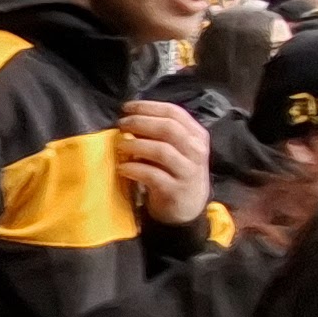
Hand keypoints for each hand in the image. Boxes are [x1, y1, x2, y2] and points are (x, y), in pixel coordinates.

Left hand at [117, 99, 212, 225]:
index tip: (127, 107)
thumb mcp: (176, 149)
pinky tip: (122, 168)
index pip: (174, 112)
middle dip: (140, 122)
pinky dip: (134, 169)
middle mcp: (196, 151)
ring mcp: (188, 171)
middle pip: (168, 128)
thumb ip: (160, 133)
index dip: (148, 107)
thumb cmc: (175, 172)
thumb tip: (131, 118)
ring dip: (136, 145)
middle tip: (121, 125)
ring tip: (120, 146)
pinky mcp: (175, 190)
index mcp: (197, 135)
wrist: (186, 210)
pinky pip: (152, 175)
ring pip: (161, 150)